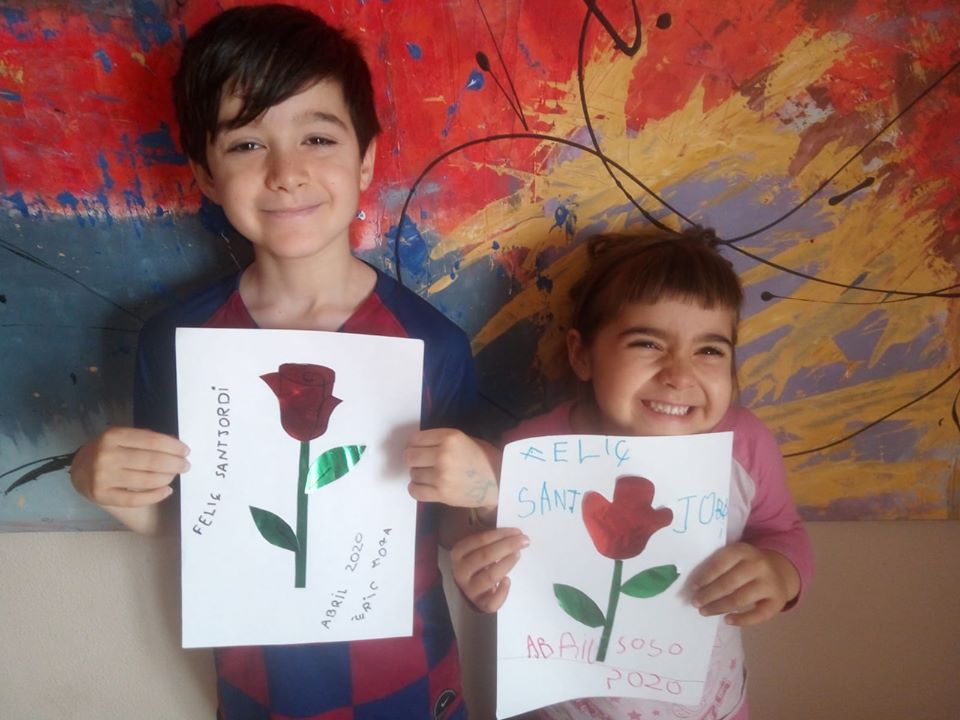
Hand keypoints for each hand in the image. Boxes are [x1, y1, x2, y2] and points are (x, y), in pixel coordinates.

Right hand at [71, 427, 189, 507]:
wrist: (80, 470)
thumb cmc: (110, 451)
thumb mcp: (123, 438)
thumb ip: (146, 440)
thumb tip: (176, 446)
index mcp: (113, 436)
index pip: (151, 440)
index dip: (173, 446)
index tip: (185, 451)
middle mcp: (106, 456)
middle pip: (151, 461)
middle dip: (174, 464)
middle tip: (185, 466)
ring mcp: (102, 477)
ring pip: (146, 480)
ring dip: (167, 478)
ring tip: (173, 476)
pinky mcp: (102, 496)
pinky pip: (135, 500)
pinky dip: (155, 496)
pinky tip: (166, 491)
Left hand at [405, 429, 500, 508]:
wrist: (500, 482)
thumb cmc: (483, 458)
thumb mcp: (464, 439)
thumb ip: (441, 440)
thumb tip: (416, 446)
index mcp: (449, 438)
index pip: (415, 439)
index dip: (414, 444)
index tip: (419, 449)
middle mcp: (443, 455)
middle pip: (410, 456)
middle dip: (413, 459)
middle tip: (422, 463)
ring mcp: (441, 476)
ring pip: (413, 474)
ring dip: (418, 474)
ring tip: (430, 475)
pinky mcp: (442, 494)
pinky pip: (415, 491)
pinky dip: (416, 488)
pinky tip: (425, 486)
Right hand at [450, 527, 527, 612]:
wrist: (471, 586)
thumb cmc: (478, 562)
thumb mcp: (477, 548)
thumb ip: (491, 540)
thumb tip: (515, 533)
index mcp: (458, 553)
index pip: (480, 540)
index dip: (500, 534)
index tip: (517, 531)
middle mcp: (461, 571)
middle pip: (486, 556)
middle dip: (507, 546)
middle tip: (524, 540)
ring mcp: (469, 589)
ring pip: (490, 576)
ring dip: (507, 564)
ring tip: (518, 555)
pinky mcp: (480, 603)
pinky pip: (492, 601)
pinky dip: (502, 592)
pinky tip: (508, 580)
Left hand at [690, 542, 799, 626]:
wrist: (779, 571)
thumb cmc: (747, 565)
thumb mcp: (736, 556)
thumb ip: (719, 564)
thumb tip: (695, 585)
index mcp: (743, 550)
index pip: (720, 563)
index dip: (705, 576)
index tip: (693, 587)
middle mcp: (758, 565)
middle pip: (729, 583)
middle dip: (709, 594)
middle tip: (695, 602)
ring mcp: (770, 584)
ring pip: (740, 599)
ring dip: (719, 607)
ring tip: (704, 611)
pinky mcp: (777, 601)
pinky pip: (759, 614)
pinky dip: (742, 620)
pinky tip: (727, 620)